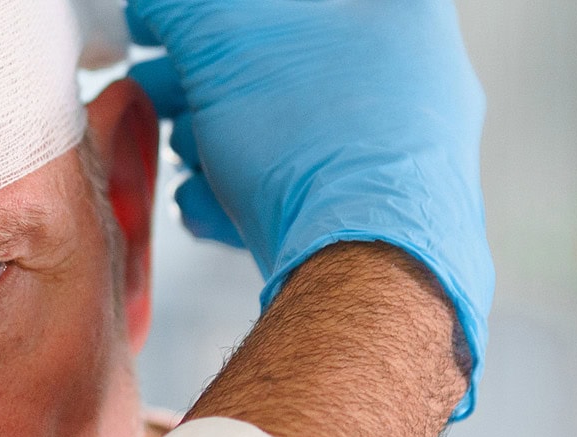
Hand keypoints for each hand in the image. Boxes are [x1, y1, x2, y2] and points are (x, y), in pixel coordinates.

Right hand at [125, 0, 492, 417]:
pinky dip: (252, 194)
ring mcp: (408, 155)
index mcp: (400, 14)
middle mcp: (419, 80)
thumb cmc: (318, 145)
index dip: (212, 17)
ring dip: (221, 144)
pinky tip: (209, 208)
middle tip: (158, 96)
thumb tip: (157, 8)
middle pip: (283, 67)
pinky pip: (308, 189)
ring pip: (291, 132)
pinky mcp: (387, 219)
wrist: (366, 269)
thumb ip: (182, 10)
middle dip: (205, 88)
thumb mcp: (220, 41)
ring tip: (182, 160)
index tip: (169, 32)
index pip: (285, 4)